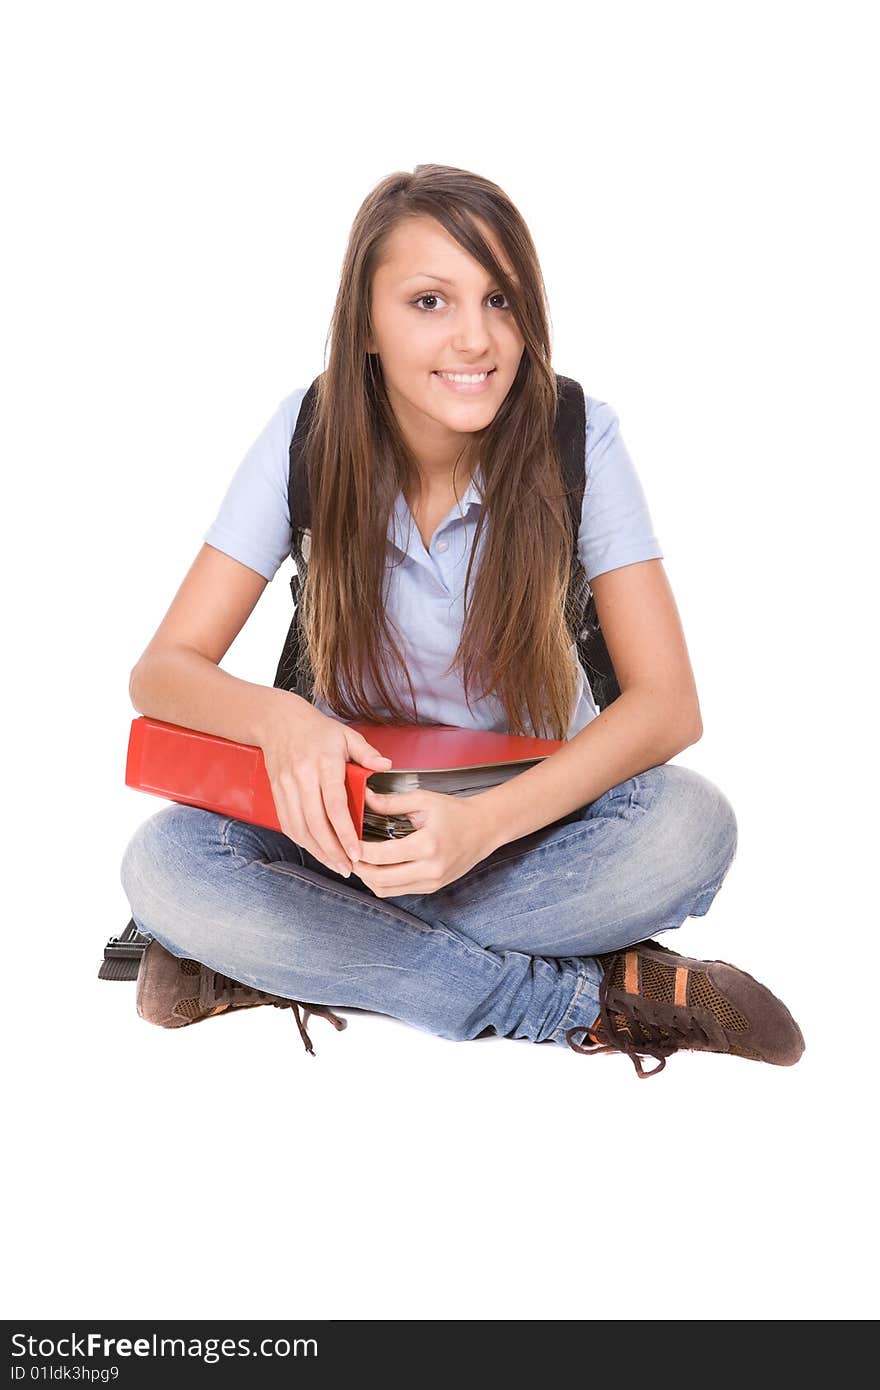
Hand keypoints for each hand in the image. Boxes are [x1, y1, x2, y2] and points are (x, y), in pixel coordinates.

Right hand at [259, 693, 392, 876]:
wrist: (278, 721)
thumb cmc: (316, 730)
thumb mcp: (346, 735)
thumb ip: (367, 753)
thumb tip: (387, 766)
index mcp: (324, 763)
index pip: (335, 805)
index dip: (345, 832)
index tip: (356, 852)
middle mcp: (303, 777)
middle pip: (316, 823)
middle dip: (333, 850)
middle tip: (348, 868)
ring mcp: (287, 786)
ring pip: (300, 828)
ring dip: (317, 851)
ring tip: (335, 865)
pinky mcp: (277, 793)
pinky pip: (288, 824)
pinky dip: (302, 841)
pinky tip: (316, 851)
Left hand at [352, 786, 496, 896]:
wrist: (484, 829)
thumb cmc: (455, 812)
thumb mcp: (423, 801)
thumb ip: (390, 802)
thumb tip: (363, 797)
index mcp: (427, 845)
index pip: (382, 855)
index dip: (358, 850)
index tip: (347, 840)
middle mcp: (430, 869)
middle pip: (380, 879)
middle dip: (358, 867)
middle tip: (347, 853)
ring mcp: (432, 882)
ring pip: (386, 890)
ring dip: (367, 878)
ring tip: (359, 860)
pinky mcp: (432, 887)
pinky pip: (398, 891)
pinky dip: (382, 882)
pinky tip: (375, 867)